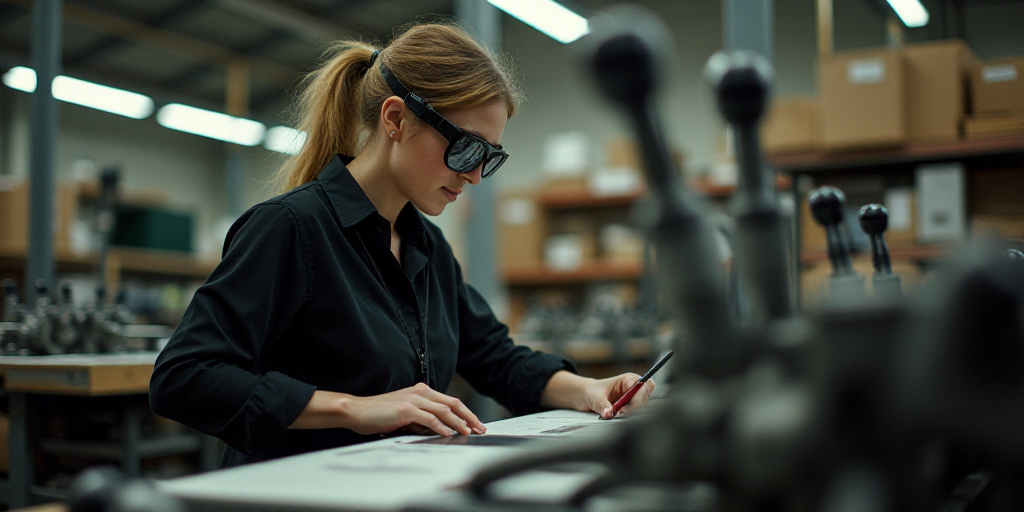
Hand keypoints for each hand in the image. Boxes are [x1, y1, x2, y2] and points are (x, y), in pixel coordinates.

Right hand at [341, 383, 486, 436]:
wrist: (357, 410)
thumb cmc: (379, 414)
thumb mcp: (406, 415)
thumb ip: (423, 419)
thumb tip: (440, 429)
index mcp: (422, 391)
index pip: (451, 401)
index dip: (466, 412)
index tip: (476, 423)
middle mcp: (420, 392)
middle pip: (452, 403)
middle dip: (469, 417)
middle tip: (480, 428)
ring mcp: (414, 399)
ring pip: (443, 410)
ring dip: (458, 423)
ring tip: (468, 432)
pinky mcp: (406, 409)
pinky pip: (429, 418)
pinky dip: (440, 426)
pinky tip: (448, 433)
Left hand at [584, 373, 654, 418]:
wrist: (587, 396)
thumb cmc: (593, 391)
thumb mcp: (595, 397)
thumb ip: (602, 405)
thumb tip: (609, 414)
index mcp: (628, 379)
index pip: (642, 386)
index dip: (637, 397)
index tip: (625, 407)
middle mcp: (634, 388)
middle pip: (644, 397)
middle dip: (635, 406)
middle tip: (621, 413)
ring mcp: (634, 399)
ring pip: (641, 407)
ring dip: (631, 412)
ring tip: (617, 415)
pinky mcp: (631, 408)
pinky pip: (636, 413)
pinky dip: (629, 417)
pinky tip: (619, 417)